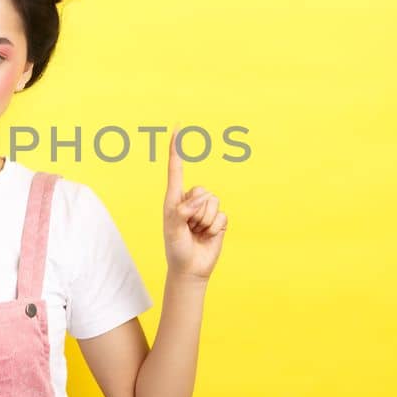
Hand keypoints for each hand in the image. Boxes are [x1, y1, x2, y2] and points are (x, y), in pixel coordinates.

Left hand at [163, 127, 227, 280]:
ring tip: (197, 233)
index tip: (177, 128)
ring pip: (214, 203)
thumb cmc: (177, 249)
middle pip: (202, 191)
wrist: (191, 269)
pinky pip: (222, 216)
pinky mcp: (218, 219)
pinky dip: (215, 229)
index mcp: (174, 198)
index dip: (177, 149)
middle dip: (197, 212)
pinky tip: (207, 236)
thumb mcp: (173, 230)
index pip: (175, 169)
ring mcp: (205, 209)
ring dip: (205, 222)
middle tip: (189, 229)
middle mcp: (190, 199)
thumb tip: (200, 198)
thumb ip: (182, 212)